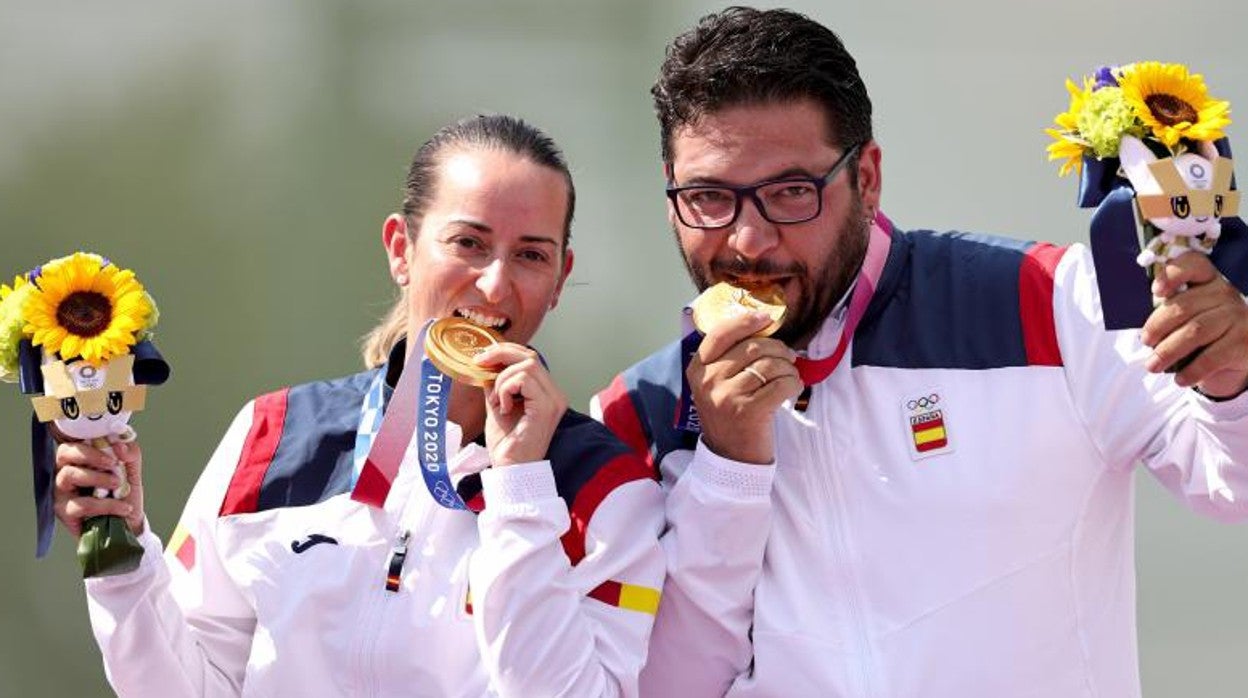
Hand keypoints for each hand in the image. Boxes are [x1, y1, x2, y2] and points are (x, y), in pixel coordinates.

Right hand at [54, 439, 144, 537]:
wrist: (130, 522)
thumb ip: (130, 453)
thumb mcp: (132, 470)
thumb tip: (119, 445)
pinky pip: (80, 505)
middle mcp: (66, 472)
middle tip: (113, 464)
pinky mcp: (65, 512)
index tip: (112, 447)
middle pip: (64, 453)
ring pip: (69, 475)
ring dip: (97, 478)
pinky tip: (123, 507)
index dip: (88, 440)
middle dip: (90, 455)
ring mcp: (63, 492)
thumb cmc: (124, 493)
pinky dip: (106, 505)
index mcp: (80, 459)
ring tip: (118, 485)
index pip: (73, 441)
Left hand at [475, 343, 567, 466]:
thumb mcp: (498, 405)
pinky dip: (506, 388)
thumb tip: (486, 364)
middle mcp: (555, 394)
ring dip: (502, 379)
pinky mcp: (547, 407)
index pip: (531, 358)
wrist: (510, 470)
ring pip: (527, 365)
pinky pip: (524, 379)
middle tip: (479, 364)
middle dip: (500, 355)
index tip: (481, 359)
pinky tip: (504, 407)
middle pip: (530, 355)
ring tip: (497, 401)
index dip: (505, 352)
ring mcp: (554, 400)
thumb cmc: (506, 445)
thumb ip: (497, 384)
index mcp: (546, 393)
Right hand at [687, 311, 802, 463]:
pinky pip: (782, 384)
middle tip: (787, 356)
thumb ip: (729, 358)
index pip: (720, 334)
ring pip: (770, 364)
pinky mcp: (749, 411)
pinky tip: (792, 388)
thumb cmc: (729, 416)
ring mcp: (727, 397)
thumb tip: (762, 325)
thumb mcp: (716, 384)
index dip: (745, 322)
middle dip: (777, 348)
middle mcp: (709, 381)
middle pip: (752, 347)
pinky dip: (794, 383)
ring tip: (789, 375)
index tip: (765, 318)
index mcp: (697, 369)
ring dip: (788, 367)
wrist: (731, 458)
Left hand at [1141, 252, 1247, 396]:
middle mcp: (1225, 294)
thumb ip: (1170, 311)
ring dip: (1168, 351)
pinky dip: (1191, 371)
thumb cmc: (1204, 331)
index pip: (1194, 265)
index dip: (1173, 274)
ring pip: (1195, 332)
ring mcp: (1238, 317)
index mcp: (1208, 281)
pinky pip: (1211, 357)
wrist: (1240, 355)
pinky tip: (1180, 379)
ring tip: (1153, 366)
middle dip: (1157, 327)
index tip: (1156, 291)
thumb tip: (1145, 331)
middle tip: (1145, 343)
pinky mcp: (1244, 342)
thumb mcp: (1189, 315)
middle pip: (1184, 306)